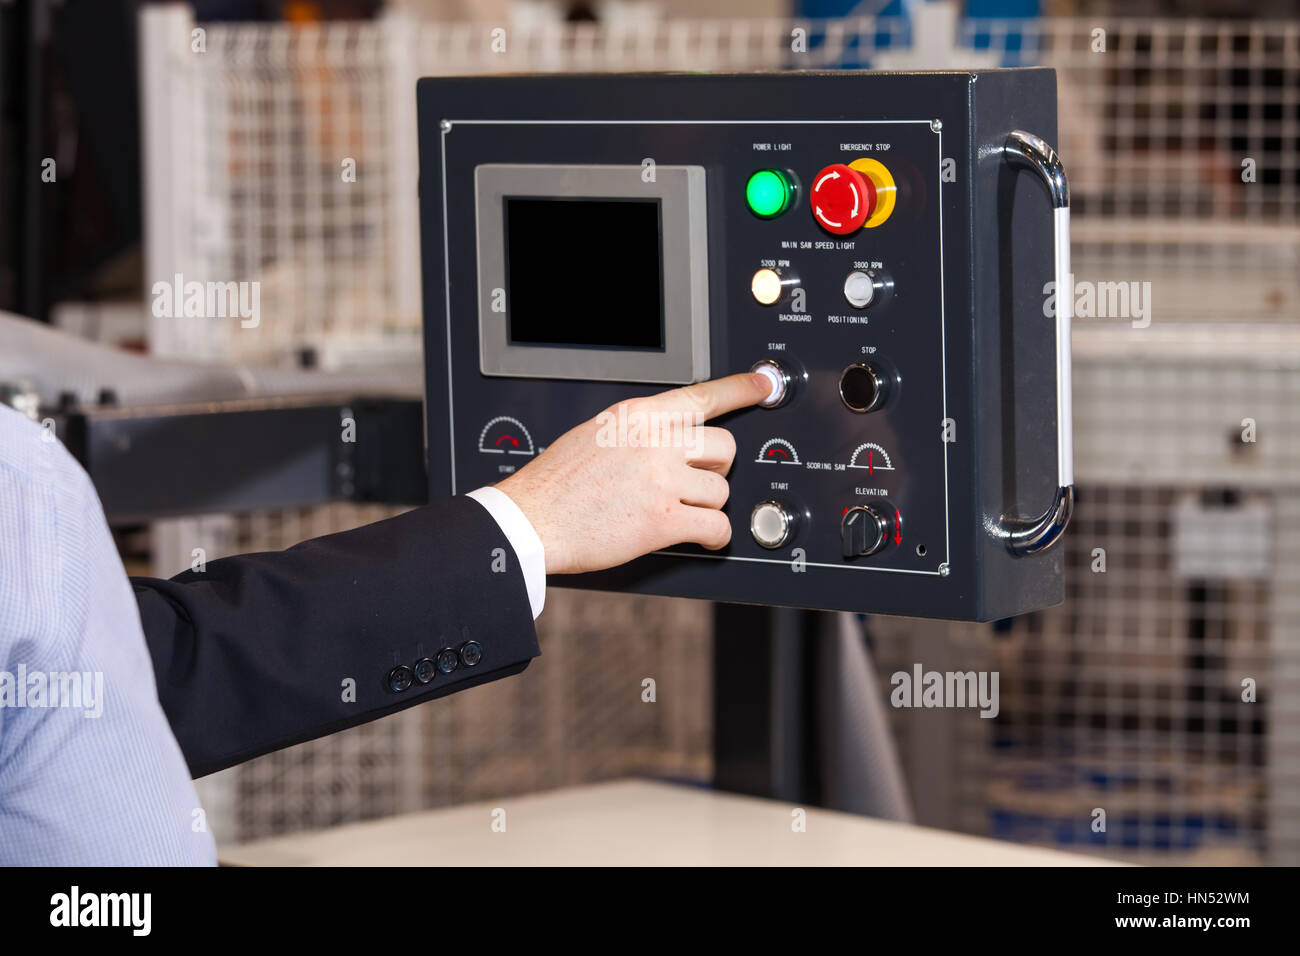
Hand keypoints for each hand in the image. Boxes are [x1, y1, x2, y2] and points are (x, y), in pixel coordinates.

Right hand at [497, 372, 771, 574]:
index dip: (739, 389)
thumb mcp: (596, 433)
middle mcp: (654, 441)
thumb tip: (671, 438)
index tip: (762, 385)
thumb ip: (638, 430)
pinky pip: (716, 526)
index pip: (701, 396)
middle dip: (717, 468)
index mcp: (637, 415)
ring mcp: (660, 479)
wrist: (532, 519)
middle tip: (697, 482)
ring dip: (707, 506)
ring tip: (682, 512)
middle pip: (724, 447)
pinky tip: (701, 538)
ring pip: (721, 490)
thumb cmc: (556, 484)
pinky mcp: (663, 519)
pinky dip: (714, 537)